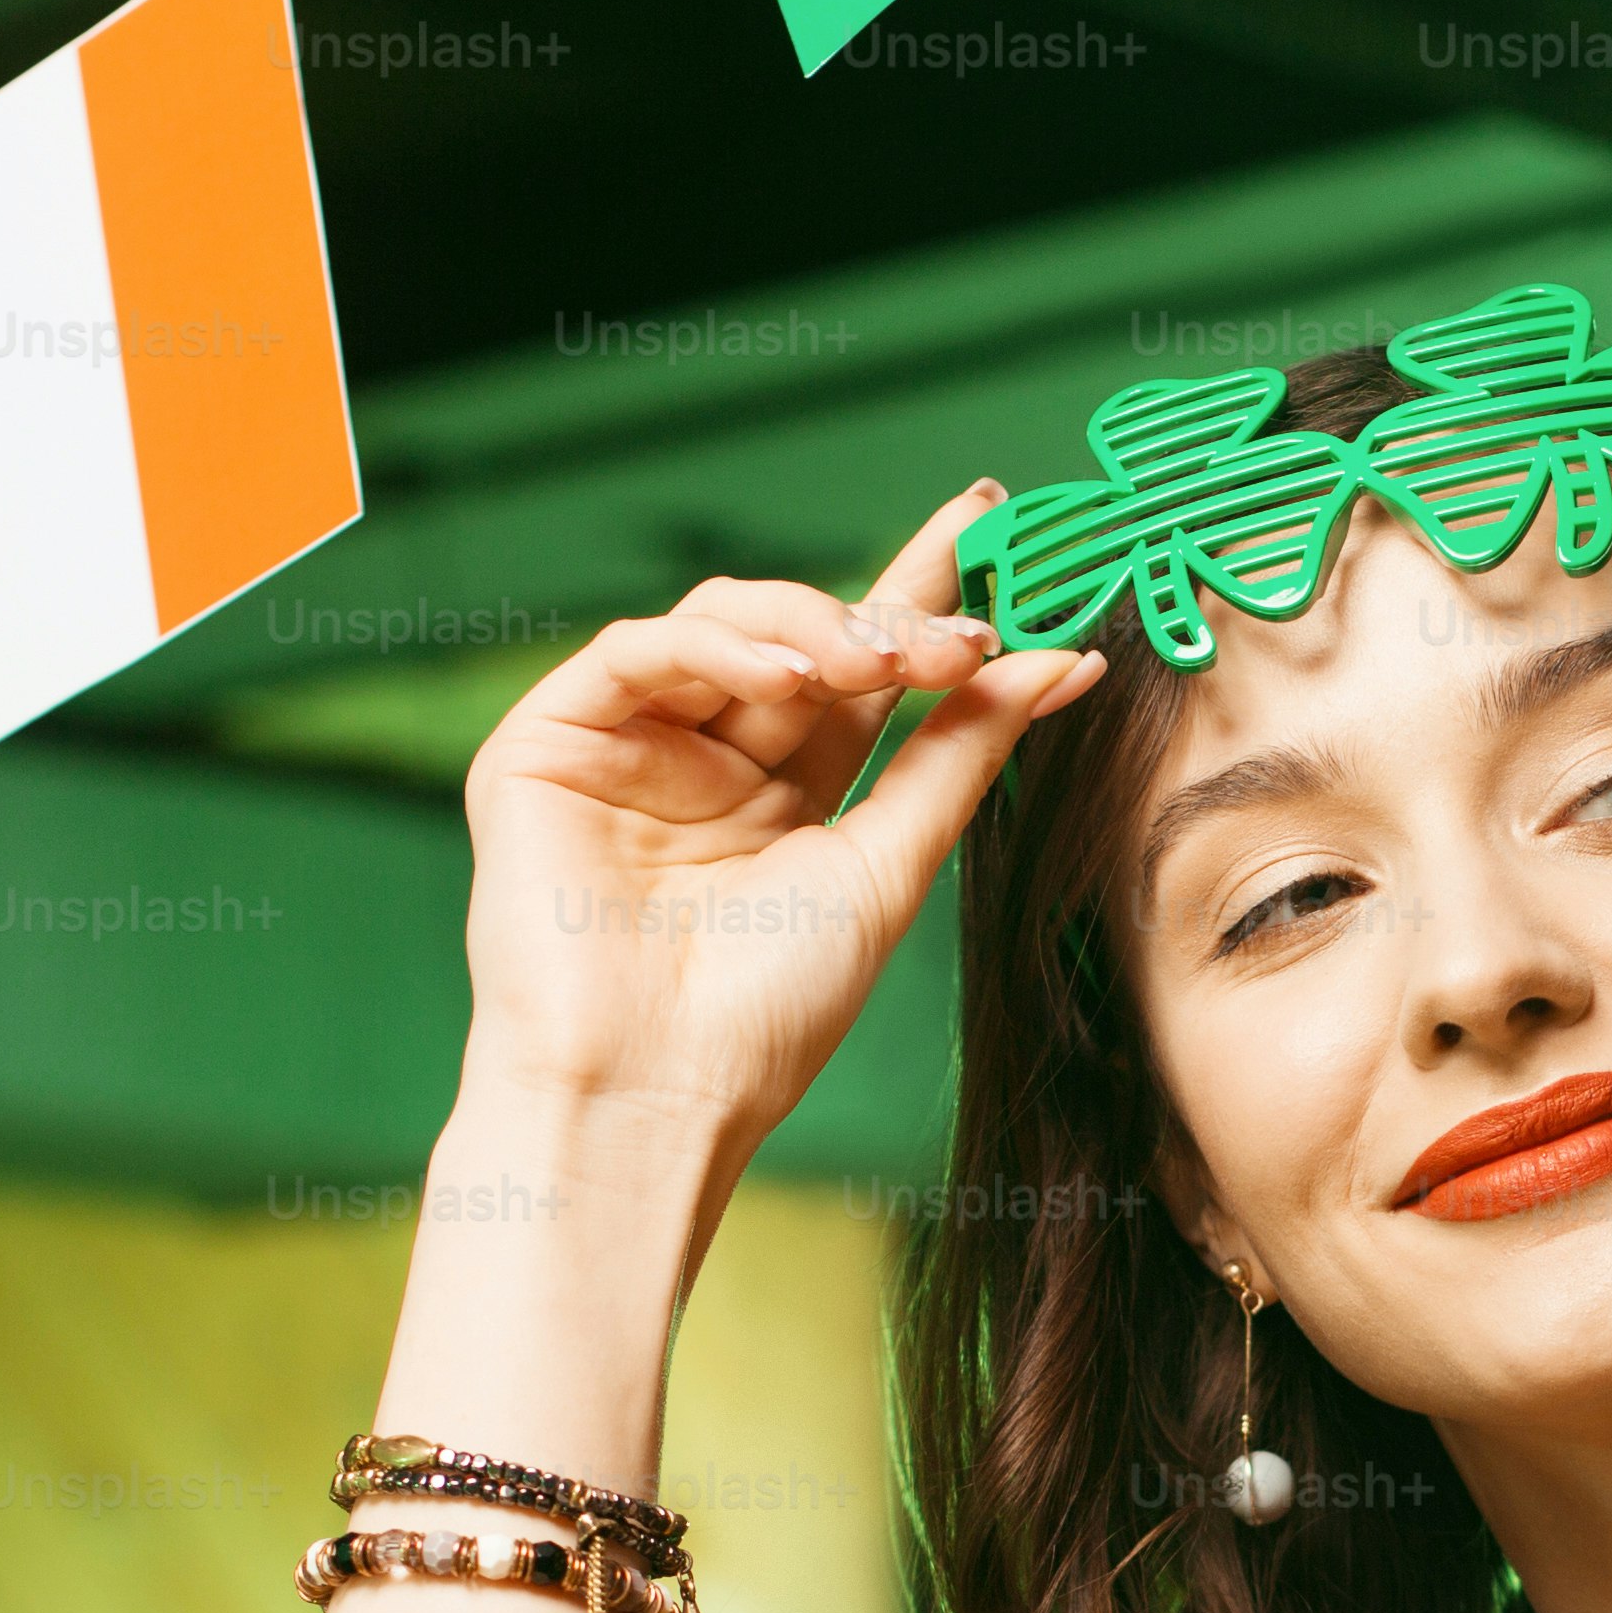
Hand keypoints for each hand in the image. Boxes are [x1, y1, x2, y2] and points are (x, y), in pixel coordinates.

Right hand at [451, 484, 1097, 1145]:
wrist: (654, 1092)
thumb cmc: (768, 1010)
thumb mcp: (889, 863)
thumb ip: (961, 754)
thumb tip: (1063, 661)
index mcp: (783, 794)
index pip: (860, 670)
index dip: (921, 591)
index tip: (993, 520)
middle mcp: (704, 759)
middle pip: (797, 633)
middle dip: (882, 618)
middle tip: (955, 634)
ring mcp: (625, 747)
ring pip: (720, 624)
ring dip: (812, 627)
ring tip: (878, 663)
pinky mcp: (548, 745)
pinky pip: (634, 652)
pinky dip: (716, 649)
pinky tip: (787, 681)